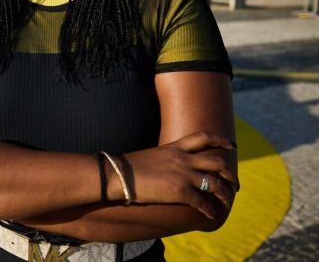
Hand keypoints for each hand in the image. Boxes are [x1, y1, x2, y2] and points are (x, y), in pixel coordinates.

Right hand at [122, 131, 237, 218]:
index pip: (203, 137)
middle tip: (234, 182)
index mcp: (175, 147)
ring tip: (226, 201)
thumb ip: (167, 158)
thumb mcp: (153, 155)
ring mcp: (183, 175)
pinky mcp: (180, 192)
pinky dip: (210, 209)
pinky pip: (203, 202)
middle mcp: (183, 159)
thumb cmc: (130, 166)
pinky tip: (210, 214)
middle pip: (217, 162)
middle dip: (230, 173)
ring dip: (224, 194)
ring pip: (215, 183)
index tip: (231, 145)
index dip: (220, 140)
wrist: (119, 175)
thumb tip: (172, 166)